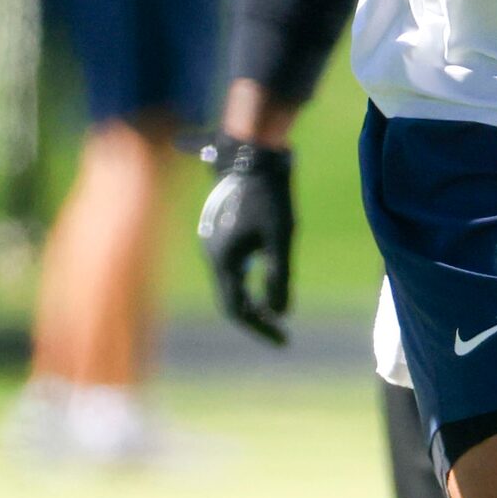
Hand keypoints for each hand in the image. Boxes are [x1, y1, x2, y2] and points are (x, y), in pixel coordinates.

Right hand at [197, 138, 294, 344]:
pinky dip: (248, 280)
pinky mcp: (221, 230)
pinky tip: (265, 278)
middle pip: (231, 298)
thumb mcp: (281, 238)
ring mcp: (214, 241)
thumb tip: (281, 313)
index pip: (237, 309)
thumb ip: (279, 277)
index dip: (260, 328)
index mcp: (224, 261)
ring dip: (251, 298)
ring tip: (274, 309)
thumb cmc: (269, 196)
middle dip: (255, 316)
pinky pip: (232, 265)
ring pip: (231, 281)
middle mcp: (213, 254)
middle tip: (281, 329)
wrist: (252, 156)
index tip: (283, 340)